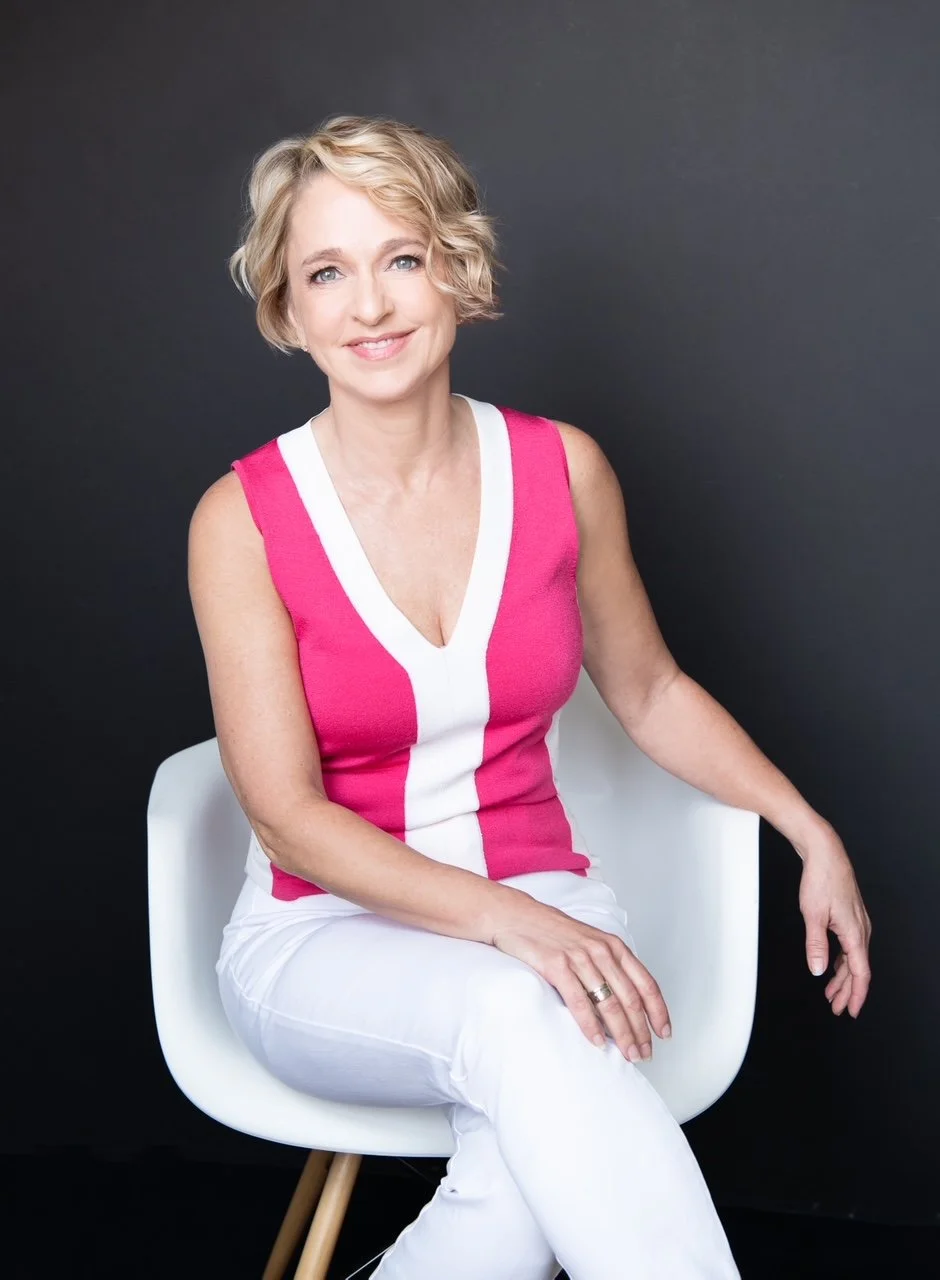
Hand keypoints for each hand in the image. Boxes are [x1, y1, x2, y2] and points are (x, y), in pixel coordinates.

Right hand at [490, 902, 670, 1062]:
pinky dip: (591, 1025)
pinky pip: (579, 1001)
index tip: (664, 1033)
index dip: (658, 1011)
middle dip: (641, 1031)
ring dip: (622, 1034)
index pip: (645, 983)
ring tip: (627, 1054)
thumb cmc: (552, 932)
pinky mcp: (557, 966)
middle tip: (644, 1054)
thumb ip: (608, 966)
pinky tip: (598, 1041)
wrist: (516, 915)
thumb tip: (624, 1001)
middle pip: (631, 998)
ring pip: (609, 1003)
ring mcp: (579, 958)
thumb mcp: (589, 942)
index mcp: (613, 946)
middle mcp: (601, 951)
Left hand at [796, 823, 871, 1016]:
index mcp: (855, 932)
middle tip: (837, 1008)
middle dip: (848, 991)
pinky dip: (842, 961)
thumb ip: (816, 944)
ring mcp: (857, 922)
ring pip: (854, 958)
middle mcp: (861, 929)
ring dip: (843, 978)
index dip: (856, 995)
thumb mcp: (813, 914)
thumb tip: (818, 970)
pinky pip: (850, 946)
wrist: (825, 852)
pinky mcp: (850, 916)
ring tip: (832, 993)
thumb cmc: (821, 878)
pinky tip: (833, 967)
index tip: (851, 1011)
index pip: (860, 973)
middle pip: (857, 969)